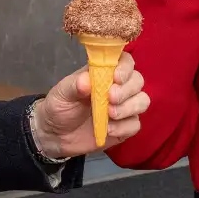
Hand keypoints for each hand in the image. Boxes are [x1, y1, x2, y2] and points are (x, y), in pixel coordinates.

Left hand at [32, 53, 148, 157]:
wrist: (56, 135)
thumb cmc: (59, 107)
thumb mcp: (61, 93)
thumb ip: (74, 85)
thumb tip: (86, 81)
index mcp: (103, 73)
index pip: (125, 61)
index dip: (125, 67)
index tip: (116, 77)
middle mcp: (117, 87)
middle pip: (137, 80)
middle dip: (127, 90)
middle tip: (110, 98)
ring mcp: (123, 107)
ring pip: (142, 101)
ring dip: (129, 107)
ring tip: (110, 115)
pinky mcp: (124, 127)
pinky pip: (135, 124)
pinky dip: (124, 127)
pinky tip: (108, 129)